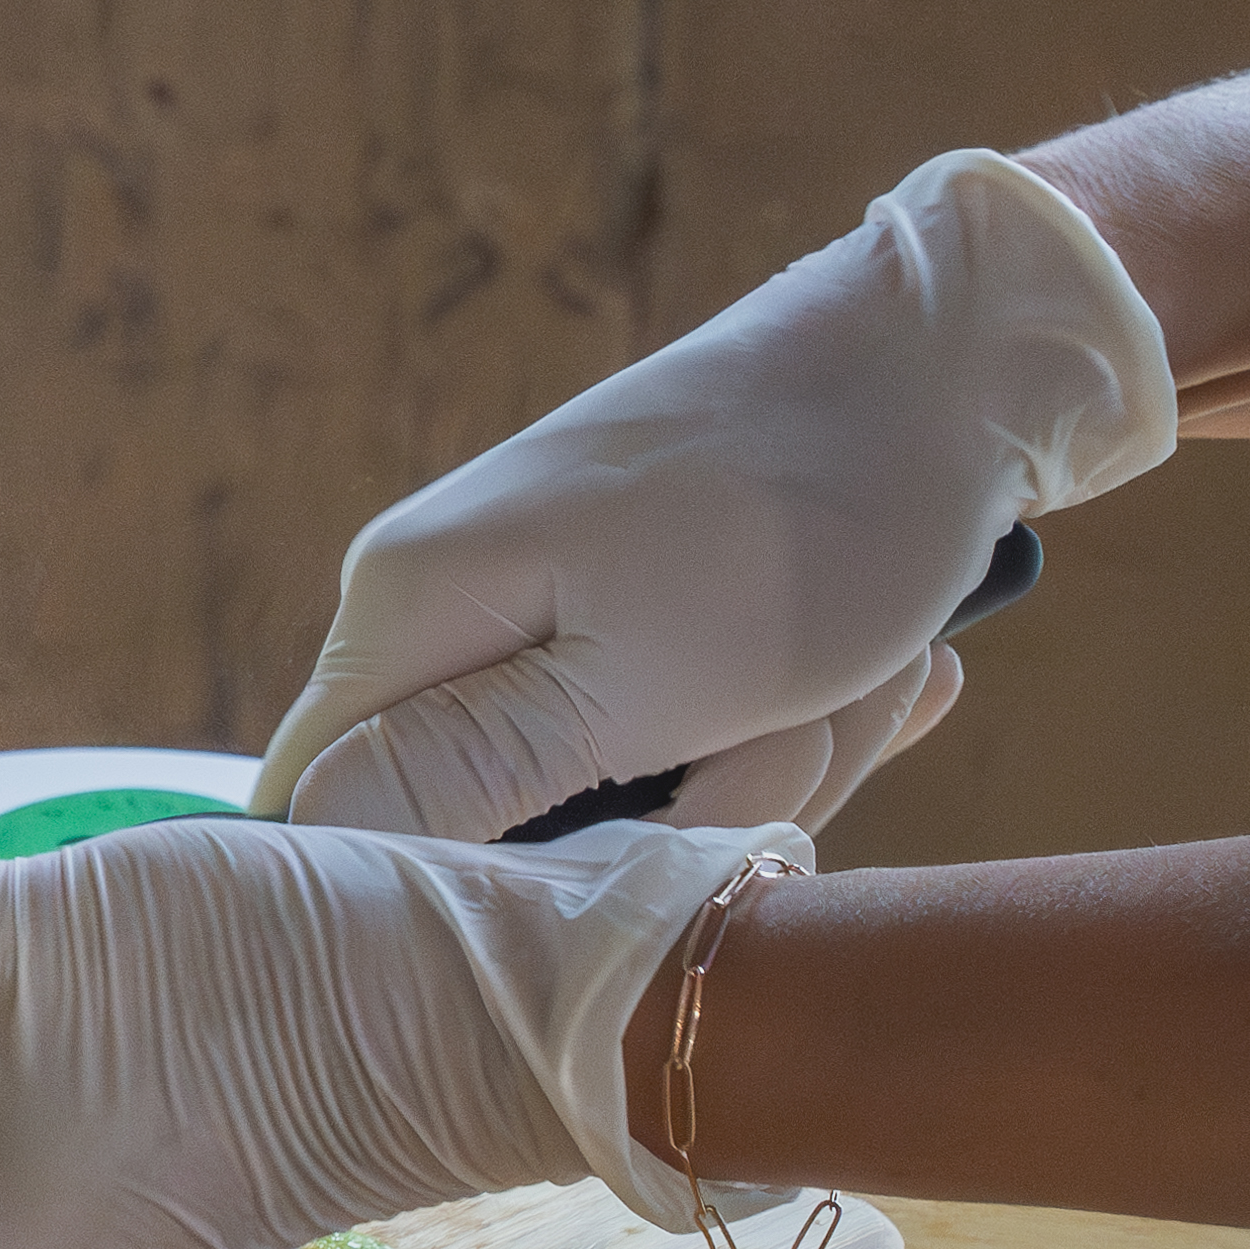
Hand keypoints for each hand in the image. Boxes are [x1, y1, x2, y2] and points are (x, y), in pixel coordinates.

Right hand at [250, 150, 1173, 842]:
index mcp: (406, 609)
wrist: (951, 365)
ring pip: (611, 793)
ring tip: (843, 685)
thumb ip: (461, 769)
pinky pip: (675, 740)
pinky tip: (865, 676)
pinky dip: (780, 730)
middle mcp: (439, 603)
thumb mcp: (637, 679)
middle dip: (665, 819)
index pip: (327, 816)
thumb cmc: (800, 519)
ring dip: (755, 771)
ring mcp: (533, 604)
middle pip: (491, 820)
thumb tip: (298, 841)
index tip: (608, 856)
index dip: (453, 882)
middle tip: (780, 733)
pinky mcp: (620, 610)